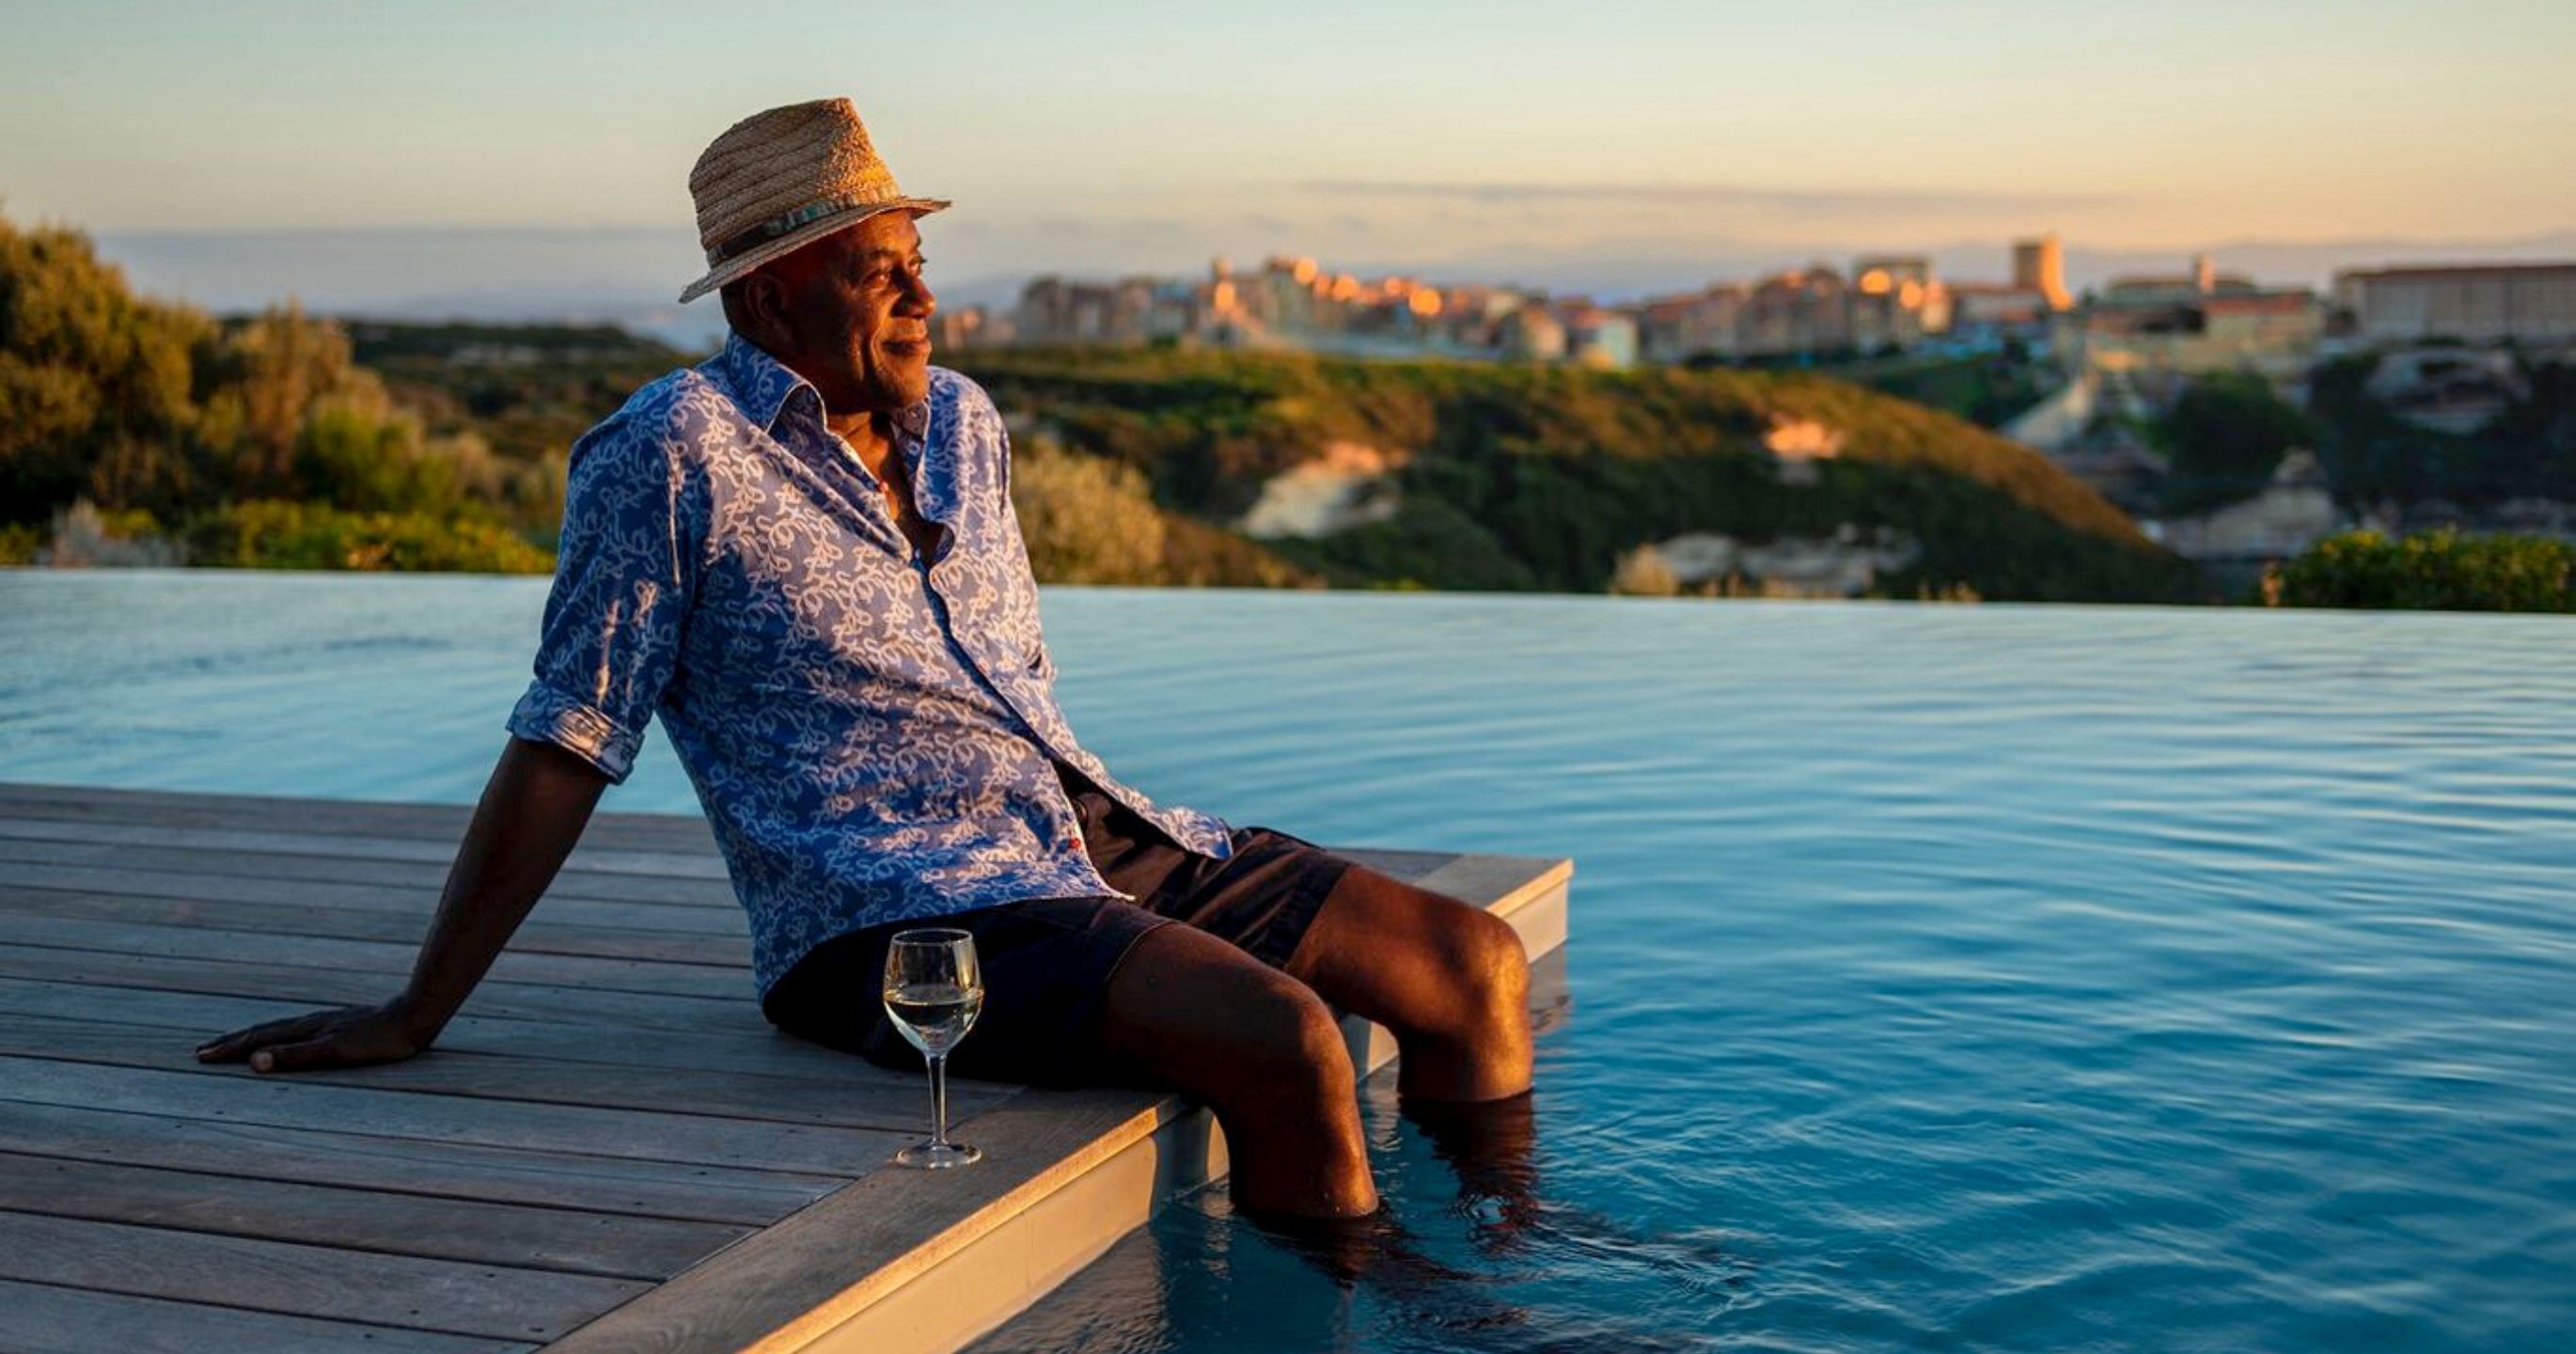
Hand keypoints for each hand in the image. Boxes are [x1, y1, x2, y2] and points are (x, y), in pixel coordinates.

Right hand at [194, 999, 434, 1074]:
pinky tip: (285, 1037)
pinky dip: (278, 1035)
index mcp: (304, 1030)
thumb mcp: (334, 1051)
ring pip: (278, 1029)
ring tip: (235, 1042)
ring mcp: (323, 1021)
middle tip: (203, 1050)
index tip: (202, 1056)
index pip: (258, 1040)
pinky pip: (297, 1030)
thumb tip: (253, 1061)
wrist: (413, 1017)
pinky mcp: (338, 1024)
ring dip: (253, 1037)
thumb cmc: (376, 1040)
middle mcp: (309, 1022)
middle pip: (262, 1031)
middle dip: (233, 1042)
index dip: (230, 1049)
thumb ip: (295, 1056)